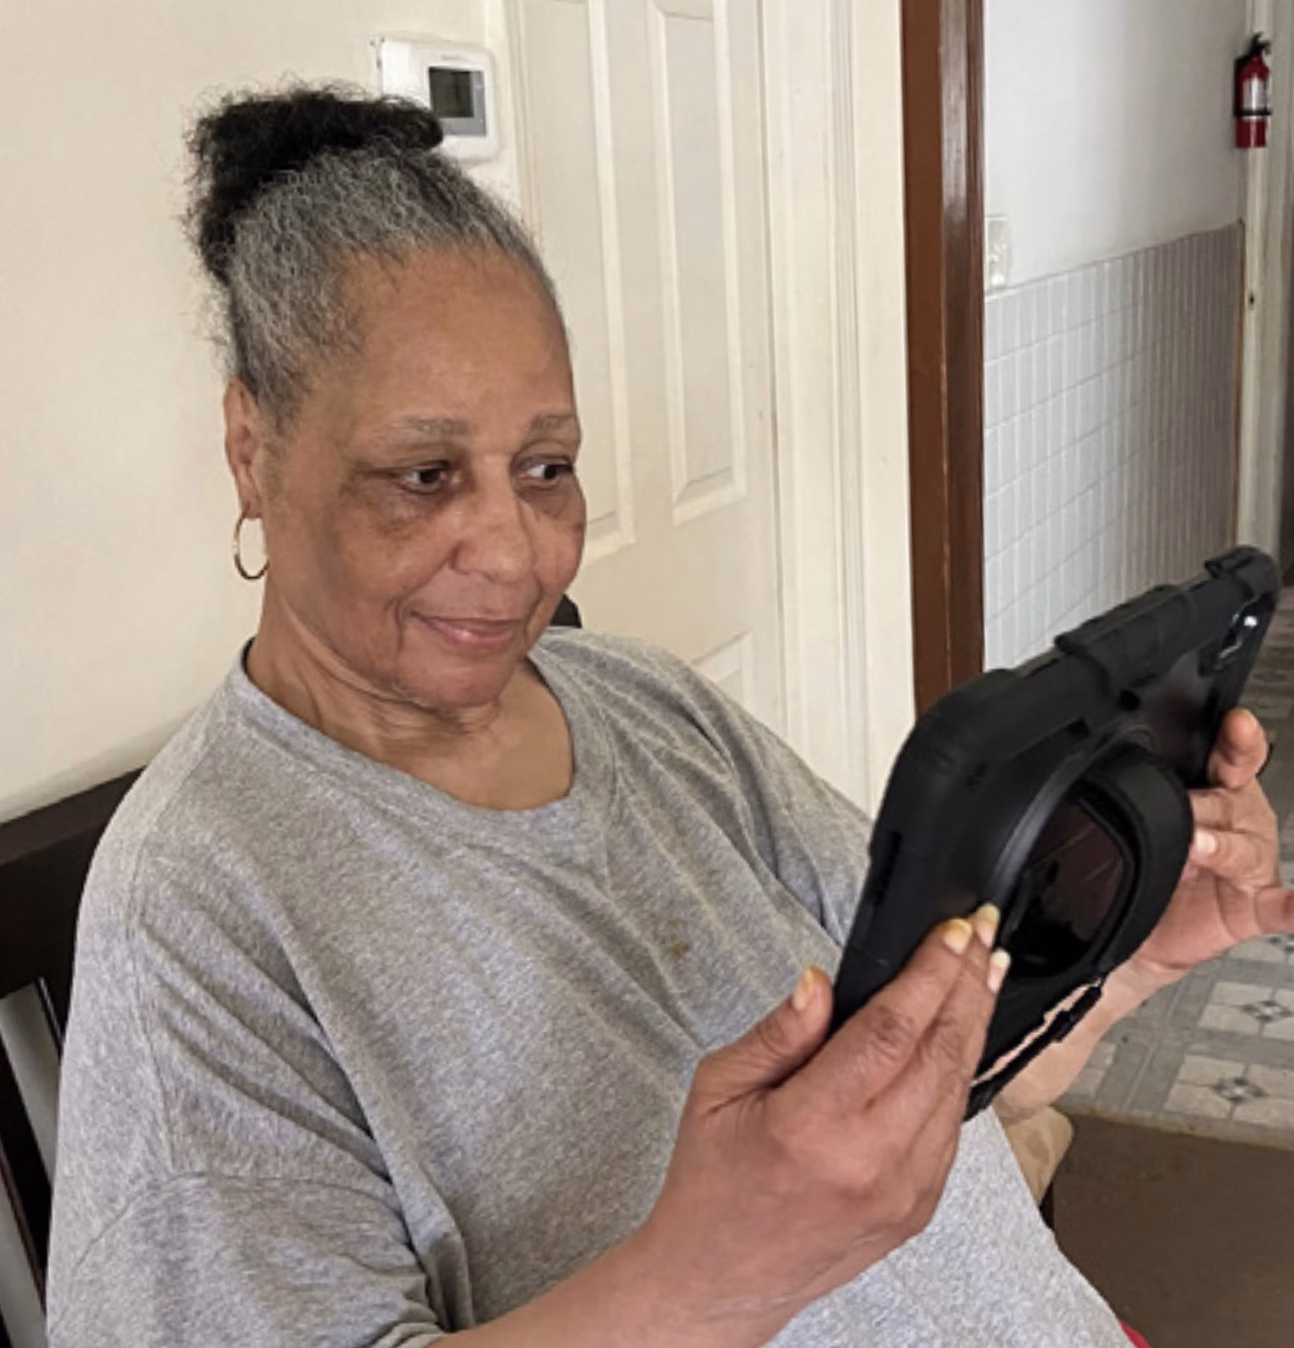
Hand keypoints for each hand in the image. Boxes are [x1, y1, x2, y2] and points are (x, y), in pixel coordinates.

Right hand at [632, 913, 1006, 1346]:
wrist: (720, 1278)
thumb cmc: (712, 1180)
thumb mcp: (718, 1088)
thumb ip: (778, 1033)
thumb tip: (822, 982)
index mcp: (812, 1128)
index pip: (890, 1032)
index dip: (928, 974)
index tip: (950, 932)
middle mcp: (870, 1163)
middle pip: (939, 1054)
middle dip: (965, 985)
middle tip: (981, 934)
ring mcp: (904, 1192)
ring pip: (957, 1089)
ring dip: (973, 1024)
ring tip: (981, 972)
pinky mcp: (919, 1209)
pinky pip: (951, 1128)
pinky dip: (959, 1073)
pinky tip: (959, 1035)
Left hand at [1131, 707, 1293, 980]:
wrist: (1153, 922)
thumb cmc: (1158, 860)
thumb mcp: (1148, 821)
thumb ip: (1140, 798)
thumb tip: (1107, 778)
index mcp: (1220, 791)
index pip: (1233, 758)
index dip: (1237, 740)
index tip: (1238, 723)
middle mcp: (1242, 822)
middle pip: (1227, 803)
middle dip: (1200, 804)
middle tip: (1178, 805)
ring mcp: (1251, 864)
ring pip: (1241, 849)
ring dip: (1221, 847)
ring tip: (1201, 846)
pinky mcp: (1255, 906)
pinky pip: (1276, 907)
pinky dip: (1288, 907)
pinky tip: (1293, 907)